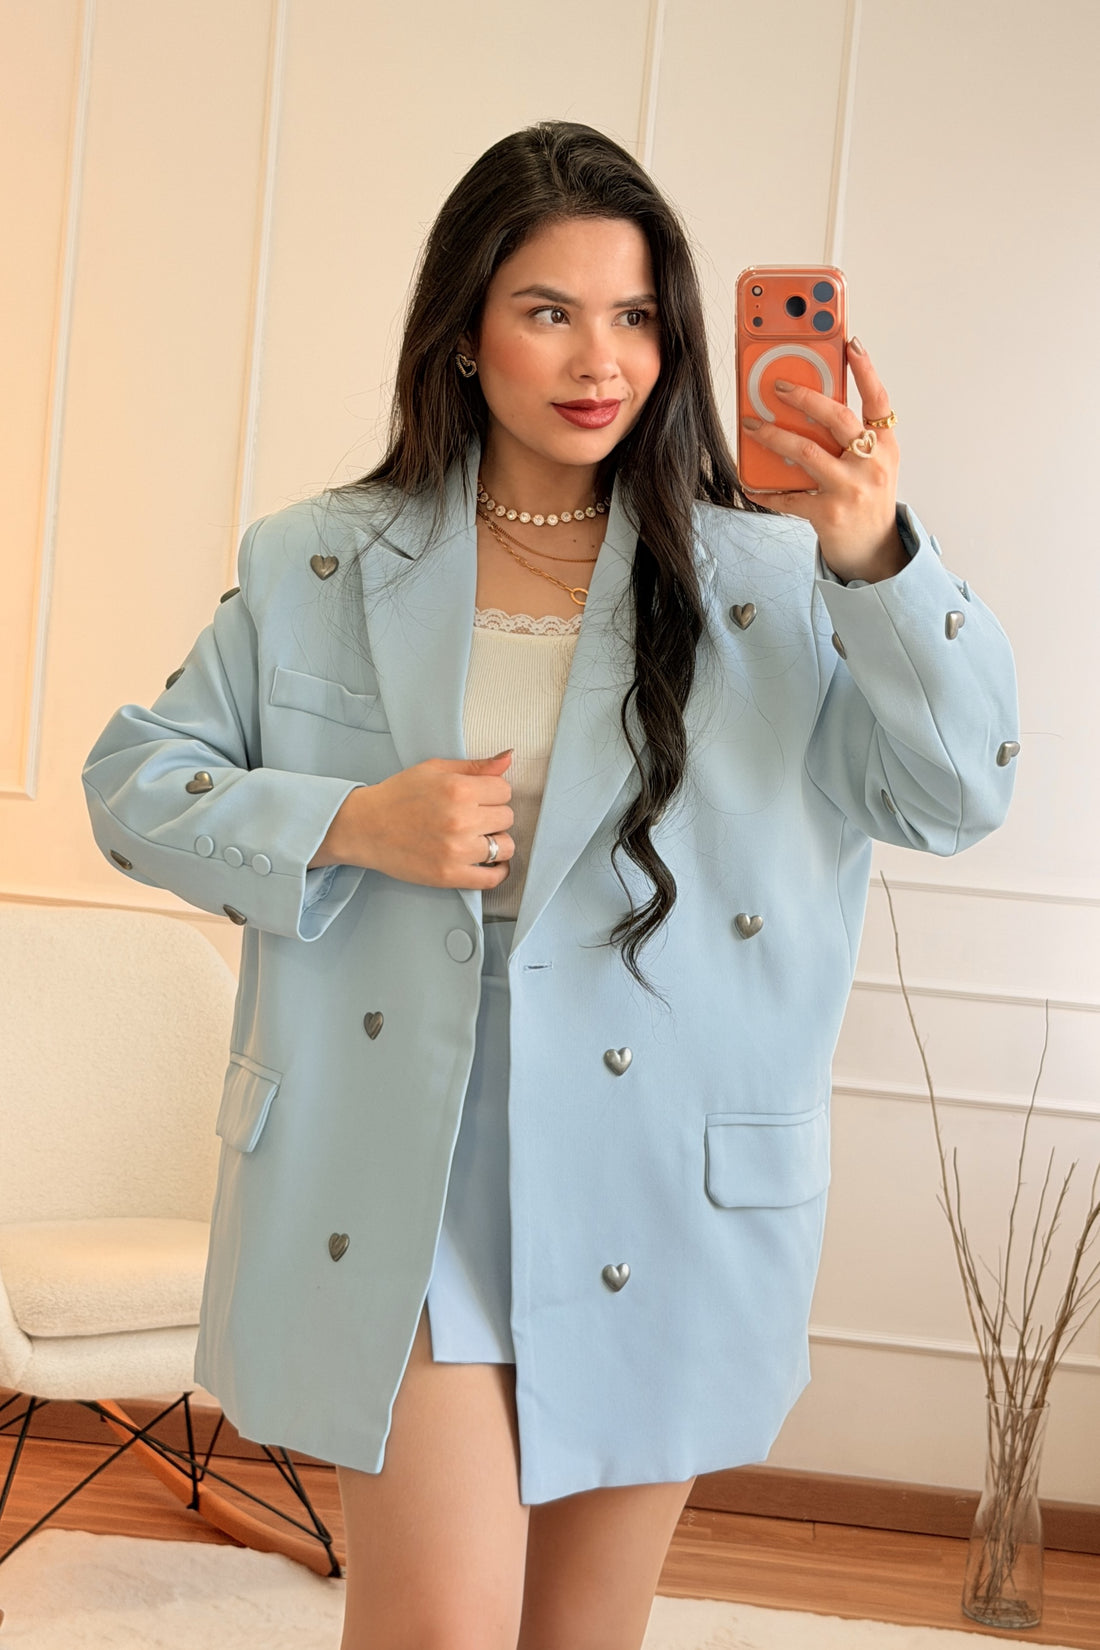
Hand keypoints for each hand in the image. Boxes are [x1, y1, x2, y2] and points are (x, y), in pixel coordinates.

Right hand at [310, 750, 515, 887]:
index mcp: (459, 789)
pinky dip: (498, 871)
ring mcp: (456, 850)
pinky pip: (493, 878)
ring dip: (497, 842)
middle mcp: (461, 820)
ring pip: (506, 847)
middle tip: (473, 817)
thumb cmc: (399, 795)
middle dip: (494, 815)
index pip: (505, 790)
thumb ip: (475, 766)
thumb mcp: (435, 769)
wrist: (365, 827)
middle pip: (507, 817)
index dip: (493, 793)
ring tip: (478, 839)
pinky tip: (490, 862)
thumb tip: (510, 757)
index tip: (480, 798)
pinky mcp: (450, 875)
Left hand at [740, 337, 905, 583]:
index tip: (850, 343)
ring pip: (806, 451)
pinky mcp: (828, 513)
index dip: (866, 369)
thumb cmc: (868, 499)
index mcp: (885, 445)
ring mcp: (850, 489)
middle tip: (778, 386)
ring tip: (752, 425)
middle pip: (836, 418)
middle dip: (804, 397)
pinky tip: (750, 483)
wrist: (875, 550)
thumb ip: (853, 438)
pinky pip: (788, 496)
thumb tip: (810, 407)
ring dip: (773, 436)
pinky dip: (766, 490)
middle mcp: (871, 464)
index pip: (878, 400)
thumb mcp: (874, 464)